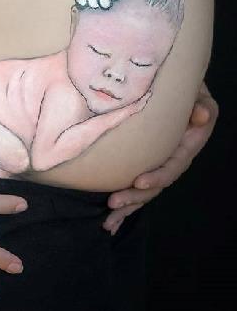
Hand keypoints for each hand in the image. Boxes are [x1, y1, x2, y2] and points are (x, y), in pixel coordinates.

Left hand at [103, 80, 218, 234]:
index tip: (139, 182)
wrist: (175, 89)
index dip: (158, 175)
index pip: (173, 164)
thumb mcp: (198, 93)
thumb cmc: (185, 90)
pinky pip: (137, 187)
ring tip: (108, 220)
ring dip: (128, 206)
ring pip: (145, 191)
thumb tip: (201, 114)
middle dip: (135, 197)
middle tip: (113, 203)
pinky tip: (111, 220)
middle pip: (156, 184)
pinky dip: (126, 205)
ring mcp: (159, 164)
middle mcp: (173, 158)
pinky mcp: (146, 165)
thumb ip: (201, 104)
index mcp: (186, 145)